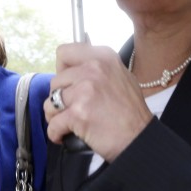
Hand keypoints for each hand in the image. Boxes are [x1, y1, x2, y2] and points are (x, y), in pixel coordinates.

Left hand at [44, 42, 152, 161]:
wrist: (139, 138)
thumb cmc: (131, 112)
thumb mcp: (121, 76)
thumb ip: (98, 69)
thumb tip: (73, 70)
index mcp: (103, 57)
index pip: (64, 52)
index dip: (62, 70)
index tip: (68, 84)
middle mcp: (93, 69)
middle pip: (56, 81)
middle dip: (59, 98)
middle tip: (72, 110)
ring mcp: (84, 91)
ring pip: (50, 103)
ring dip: (56, 117)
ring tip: (69, 124)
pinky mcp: (78, 113)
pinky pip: (53, 124)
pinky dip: (56, 133)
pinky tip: (65, 136)